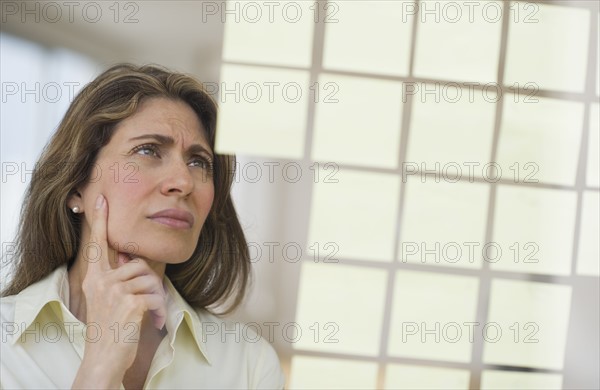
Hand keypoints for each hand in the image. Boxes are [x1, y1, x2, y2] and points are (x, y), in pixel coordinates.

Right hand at [72, 194, 166, 388]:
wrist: (103, 360)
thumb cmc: (110, 329)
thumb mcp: (108, 300)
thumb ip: (117, 278)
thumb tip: (128, 257)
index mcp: (94, 279)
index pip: (97, 246)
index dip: (101, 222)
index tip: (102, 200)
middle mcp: (101, 282)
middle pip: (137, 264)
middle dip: (150, 282)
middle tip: (149, 302)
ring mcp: (114, 292)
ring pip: (149, 279)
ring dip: (156, 298)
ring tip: (150, 314)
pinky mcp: (129, 303)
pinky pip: (156, 297)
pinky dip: (159, 311)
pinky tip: (153, 323)